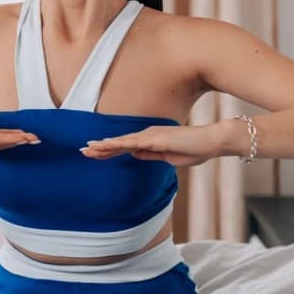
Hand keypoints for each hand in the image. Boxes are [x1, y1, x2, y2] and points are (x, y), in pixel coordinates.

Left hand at [78, 124, 220, 166]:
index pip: (125, 147)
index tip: (93, 154)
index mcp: (150, 142)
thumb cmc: (195, 150)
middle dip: (100, 147)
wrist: (211, 142)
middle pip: (118, 143)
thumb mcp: (168, 158)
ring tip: (87, 149)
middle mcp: (147, 136)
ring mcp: (150, 136)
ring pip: (121, 142)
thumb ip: (150, 156)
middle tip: (82, 150)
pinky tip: (105, 145)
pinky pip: (132, 142)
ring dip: (103, 146)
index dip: (108, 151)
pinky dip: (117, 144)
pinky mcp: (155, 138)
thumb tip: (134, 155)